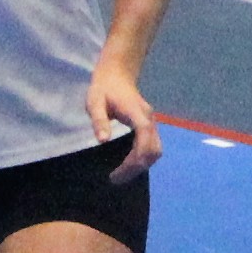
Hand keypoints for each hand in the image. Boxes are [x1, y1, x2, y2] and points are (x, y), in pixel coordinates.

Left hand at [89, 65, 162, 179]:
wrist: (117, 73)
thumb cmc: (104, 88)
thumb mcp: (94, 102)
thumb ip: (99, 120)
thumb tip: (103, 141)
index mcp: (138, 114)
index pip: (144, 141)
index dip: (134, 160)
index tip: (116, 173)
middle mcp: (150, 120)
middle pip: (154, 150)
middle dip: (137, 168)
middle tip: (117, 179)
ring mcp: (152, 123)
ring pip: (156, 151)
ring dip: (142, 165)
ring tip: (123, 174)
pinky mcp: (150, 126)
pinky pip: (153, 147)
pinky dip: (144, 159)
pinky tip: (129, 164)